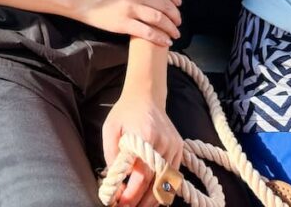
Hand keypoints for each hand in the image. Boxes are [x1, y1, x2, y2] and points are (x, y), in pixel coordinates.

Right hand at [67, 0, 180, 44]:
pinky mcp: (123, 24)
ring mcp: (130, 9)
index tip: (178, 4)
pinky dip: (159, 38)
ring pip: (159, 19)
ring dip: (171, 27)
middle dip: (175, 15)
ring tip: (175, 33)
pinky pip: (147, 32)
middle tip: (179, 21)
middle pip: (163, 4)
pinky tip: (166, 42)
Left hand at [102, 91, 182, 206]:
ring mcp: (174, 146)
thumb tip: (114, 180)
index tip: (119, 203)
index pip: (141, 175)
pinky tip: (152, 196)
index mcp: (145, 137)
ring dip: (153, 199)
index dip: (131, 194)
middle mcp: (163, 143)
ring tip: (138, 206)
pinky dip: (163, 189)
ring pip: (166, 183)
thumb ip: (111, 154)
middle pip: (155, 183)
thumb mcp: (110, 129)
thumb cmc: (125, 112)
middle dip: (141, 202)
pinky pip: (174, 176)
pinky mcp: (179, 148)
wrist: (146, 95)